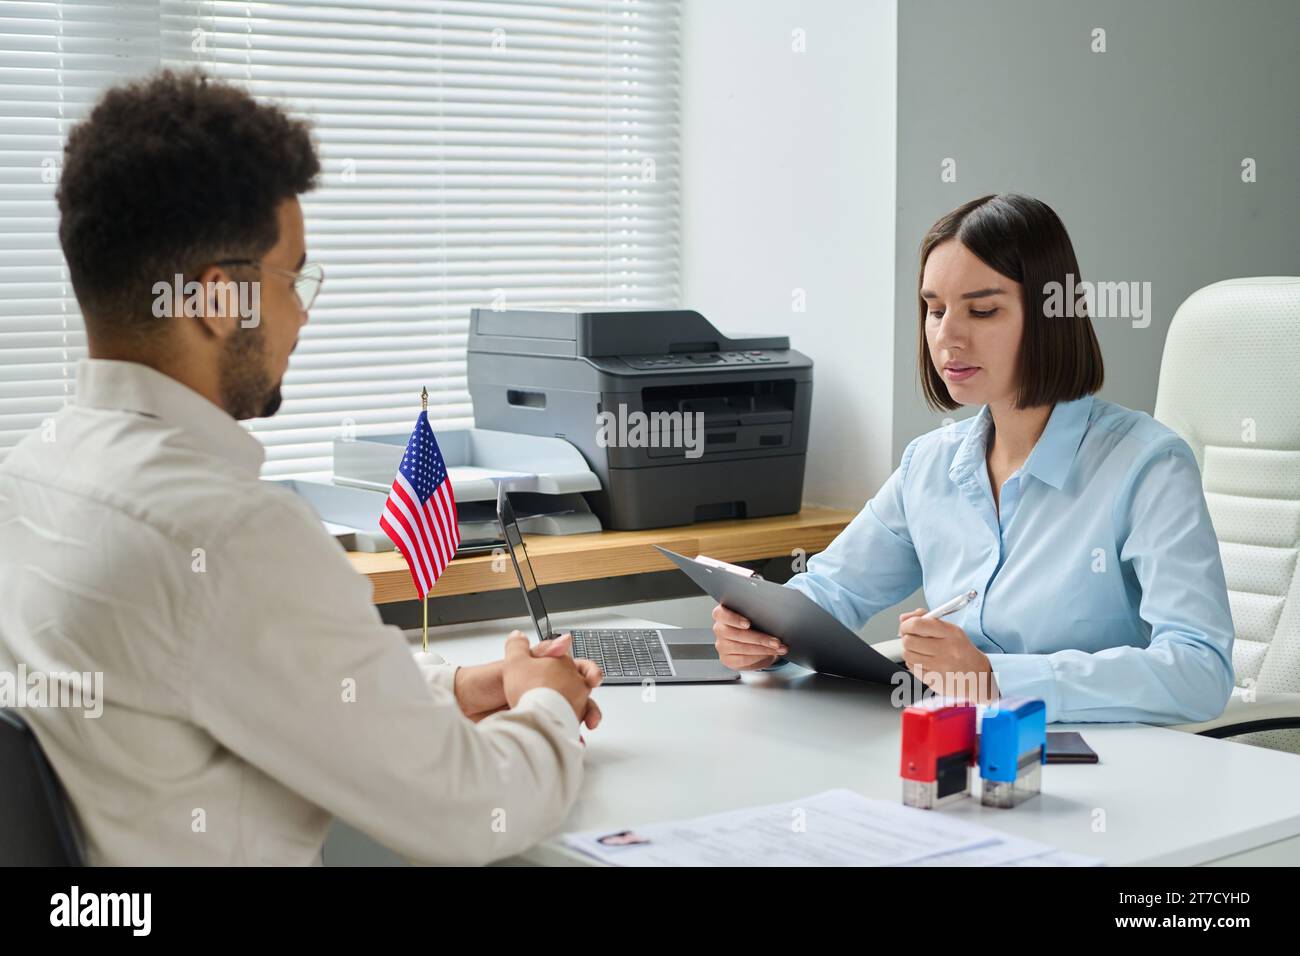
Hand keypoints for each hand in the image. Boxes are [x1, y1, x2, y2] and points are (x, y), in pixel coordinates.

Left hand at [453, 633, 602, 726]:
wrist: (464, 708)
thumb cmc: (484, 683)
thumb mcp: (513, 663)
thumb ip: (542, 652)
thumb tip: (566, 640)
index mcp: (543, 669)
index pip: (574, 669)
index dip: (587, 673)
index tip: (593, 680)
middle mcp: (545, 688)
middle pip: (578, 695)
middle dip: (589, 704)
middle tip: (591, 714)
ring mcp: (540, 707)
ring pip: (570, 714)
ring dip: (579, 722)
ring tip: (580, 731)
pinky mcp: (534, 725)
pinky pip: (555, 731)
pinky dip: (564, 738)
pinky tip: (568, 743)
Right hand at [712, 603, 787, 670]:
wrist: (751, 640)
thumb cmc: (752, 623)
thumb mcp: (753, 614)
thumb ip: (756, 612)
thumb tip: (773, 616)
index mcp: (721, 614)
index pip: (722, 615)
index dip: (735, 619)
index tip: (748, 623)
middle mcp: (719, 629)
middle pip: (736, 634)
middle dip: (759, 639)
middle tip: (776, 642)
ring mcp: (721, 645)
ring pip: (742, 648)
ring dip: (764, 649)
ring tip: (779, 648)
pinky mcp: (726, 659)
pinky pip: (744, 659)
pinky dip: (759, 657)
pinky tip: (770, 654)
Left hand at [898, 608, 999, 702]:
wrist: (978, 676)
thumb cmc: (961, 651)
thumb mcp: (949, 630)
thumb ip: (925, 619)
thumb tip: (903, 618)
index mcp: (950, 633)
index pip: (917, 624)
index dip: (906, 624)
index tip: (906, 626)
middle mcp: (945, 649)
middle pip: (909, 641)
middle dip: (906, 638)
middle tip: (912, 639)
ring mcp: (940, 667)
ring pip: (907, 655)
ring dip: (909, 652)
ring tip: (920, 651)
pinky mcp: (934, 680)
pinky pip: (912, 668)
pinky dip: (914, 664)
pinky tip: (925, 662)